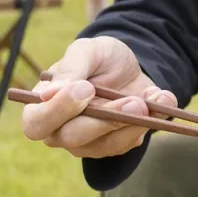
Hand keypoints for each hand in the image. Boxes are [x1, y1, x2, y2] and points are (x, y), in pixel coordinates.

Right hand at [21, 36, 177, 157]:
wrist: (130, 67)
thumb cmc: (99, 59)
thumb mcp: (86, 51)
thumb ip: (70, 69)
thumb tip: (48, 94)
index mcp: (44, 107)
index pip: (36, 124)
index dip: (57, 111)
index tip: (84, 89)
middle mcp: (62, 132)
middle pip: (74, 138)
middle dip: (105, 119)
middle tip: (130, 101)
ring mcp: (91, 143)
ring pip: (108, 144)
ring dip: (132, 122)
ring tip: (148, 100)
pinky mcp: (118, 145)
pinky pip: (132, 141)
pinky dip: (150, 120)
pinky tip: (161, 99)